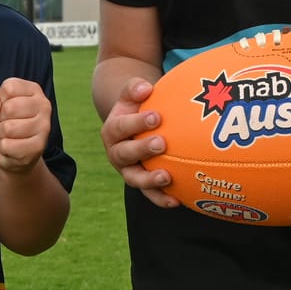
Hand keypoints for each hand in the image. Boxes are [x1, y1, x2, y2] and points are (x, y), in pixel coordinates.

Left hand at [0, 79, 51, 173]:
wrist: (11, 151)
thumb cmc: (2, 122)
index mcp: (33, 90)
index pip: (9, 88)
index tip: (4, 107)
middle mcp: (44, 105)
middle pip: (9, 108)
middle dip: (1, 119)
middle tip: (7, 123)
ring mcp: (44, 126)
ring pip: (9, 128)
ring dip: (2, 134)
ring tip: (10, 135)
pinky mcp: (39, 146)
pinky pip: (7, 146)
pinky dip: (4, 148)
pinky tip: (13, 147)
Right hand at [100, 76, 178, 208]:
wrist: (134, 126)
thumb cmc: (139, 106)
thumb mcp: (133, 94)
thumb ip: (136, 88)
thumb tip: (145, 88)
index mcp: (113, 130)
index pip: (121, 126)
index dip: (136, 123)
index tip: (156, 117)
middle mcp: (116, 152)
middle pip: (124, 154)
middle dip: (142, 149)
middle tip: (162, 143)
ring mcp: (127, 170)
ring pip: (134, 178)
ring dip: (149, 180)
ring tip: (167, 176)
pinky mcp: (140, 183)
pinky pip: (150, 194)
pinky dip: (162, 199)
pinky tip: (178, 201)